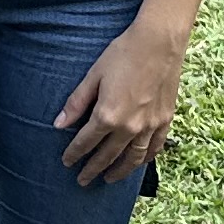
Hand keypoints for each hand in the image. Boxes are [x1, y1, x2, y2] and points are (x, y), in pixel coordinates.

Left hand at [54, 14, 186, 188]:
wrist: (160, 42)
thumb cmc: (123, 53)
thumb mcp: (94, 75)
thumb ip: (76, 103)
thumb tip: (58, 124)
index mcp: (108, 115)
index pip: (86, 142)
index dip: (74, 154)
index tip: (66, 162)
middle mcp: (129, 127)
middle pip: (107, 156)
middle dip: (92, 169)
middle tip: (82, 180)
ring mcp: (150, 126)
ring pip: (132, 158)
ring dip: (119, 171)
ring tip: (108, 179)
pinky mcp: (165, 120)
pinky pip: (154, 147)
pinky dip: (144, 159)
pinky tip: (138, 163)